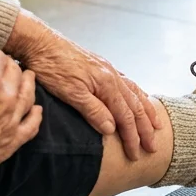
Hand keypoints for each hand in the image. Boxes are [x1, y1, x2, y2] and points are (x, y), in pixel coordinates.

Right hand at [0, 43, 41, 194]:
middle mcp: (6, 96)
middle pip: (15, 71)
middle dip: (6, 64)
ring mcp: (13, 119)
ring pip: (29, 93)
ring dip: (26, 81)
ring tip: (25, 76)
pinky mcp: (14, 140)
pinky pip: (32, 123)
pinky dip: (35, 113)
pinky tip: (35, 108)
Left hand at [8, 12, 160, 160]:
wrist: (40, 41)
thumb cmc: (52, 66)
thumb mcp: (70, 93)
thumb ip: (93, 110)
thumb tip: (111, 129)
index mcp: (106, 84)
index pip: (125, 116)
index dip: (132, 137)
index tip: (136, 154)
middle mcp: (112, 76)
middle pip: (135, 106)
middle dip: (145, 128)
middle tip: (152, 146)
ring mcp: (108, 69)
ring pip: (134, 92)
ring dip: (146, 110)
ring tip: (155, 123)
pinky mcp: (101, 65)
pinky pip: (127, 82)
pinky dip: (137, 93)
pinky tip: (138, 96)